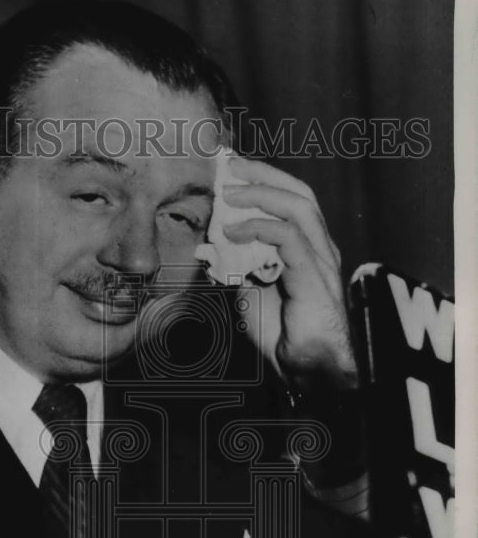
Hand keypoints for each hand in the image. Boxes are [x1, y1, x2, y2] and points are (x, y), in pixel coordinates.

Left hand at [220, 156, 357, 391]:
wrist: (304, 371)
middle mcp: (319, 250)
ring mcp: (321, 262)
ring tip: (227, 194)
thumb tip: (215, 243)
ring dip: (260, 195)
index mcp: (307, 249)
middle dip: (262, 175)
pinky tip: (233, 233)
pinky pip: (291, 239)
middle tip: (229, 167)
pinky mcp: (316, 279)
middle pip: (299, 194)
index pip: (290, 201)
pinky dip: (260, 228)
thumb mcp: (250, 292)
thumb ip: (239, 266)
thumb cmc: (282, 336)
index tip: (230, 171)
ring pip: (298, 208)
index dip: (263, 181)